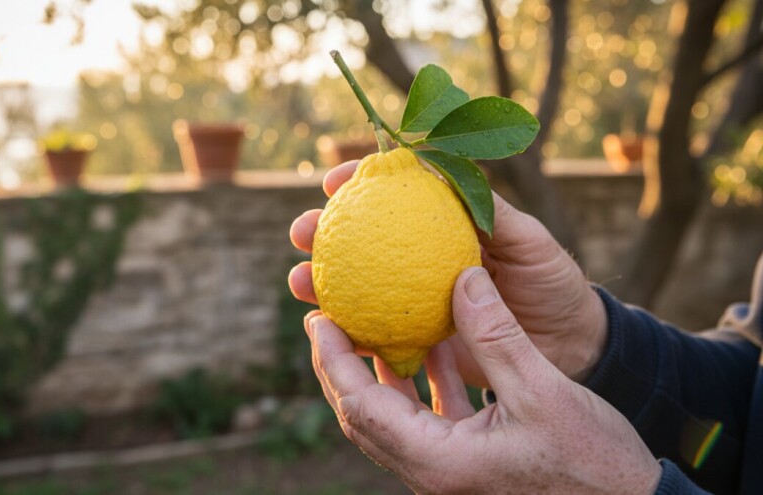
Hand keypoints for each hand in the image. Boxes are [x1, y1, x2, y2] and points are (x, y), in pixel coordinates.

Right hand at [289, 160, 607, 382]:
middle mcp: (423, 256)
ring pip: (359, 283)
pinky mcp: (418, 335)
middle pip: (364, 238)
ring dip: (323, 279)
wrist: (568, 348)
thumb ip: (493, 213)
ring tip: (300, 280)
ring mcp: (416, 296)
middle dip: (324, 231)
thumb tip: (445, 177)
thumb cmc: (553, 286)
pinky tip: (325, 326)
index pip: (397, 195)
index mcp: (447, 224)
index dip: (362, 183)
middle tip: (302, 230)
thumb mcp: (532, 243)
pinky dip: (348, 327)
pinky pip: (376, 329)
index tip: (333, 180)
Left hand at [306, 267, 660, 493]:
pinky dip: (420, 383)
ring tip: (368, 328)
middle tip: (328, 320)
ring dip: (376, 374)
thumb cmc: (593, 463)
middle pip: (365, 415)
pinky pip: (427, 418)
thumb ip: (497, 335)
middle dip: (341, 367)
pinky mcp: (469, 463)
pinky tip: (430, 348)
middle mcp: (434, 471)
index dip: (335, 361)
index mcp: (440, 460)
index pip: (363, 406)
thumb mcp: (544, 392)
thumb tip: (462, 277)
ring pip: (392, 417)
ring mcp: (449, 470)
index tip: (318, 319)